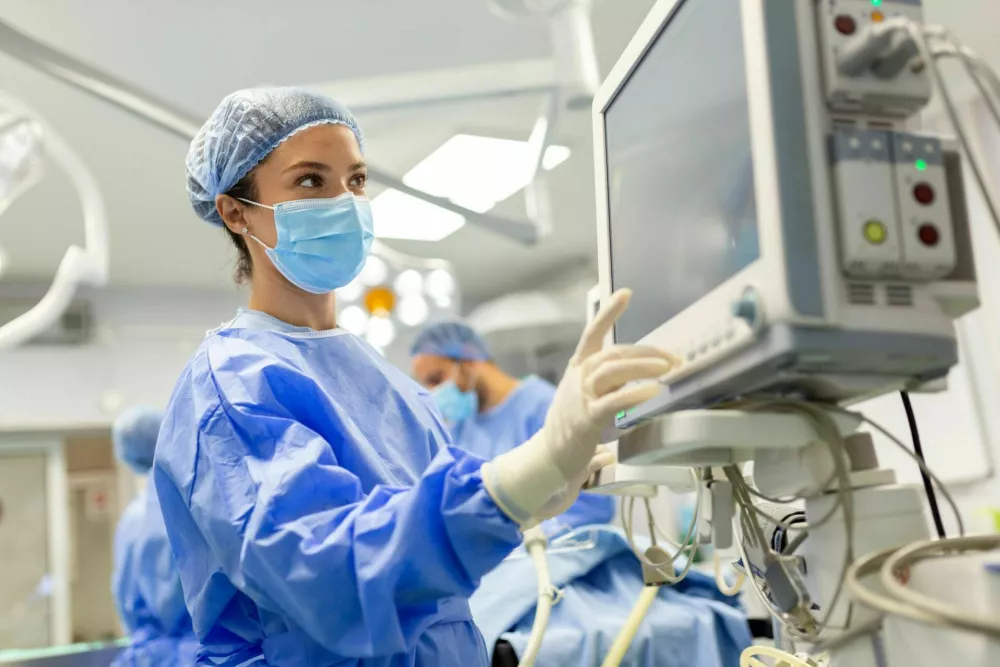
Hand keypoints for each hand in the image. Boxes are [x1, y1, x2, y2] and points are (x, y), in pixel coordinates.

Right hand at [482, 289, 676, 525]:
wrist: (548, 459)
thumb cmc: (571, 428)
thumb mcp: (587, 397)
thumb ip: (610, 385)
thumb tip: (642, 379)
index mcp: (578, 369)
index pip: (592, 333)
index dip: (608, 312)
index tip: (626, 293)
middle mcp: (578, 378)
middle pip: (613, 353)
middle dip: (646, 352)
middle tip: (673, 358)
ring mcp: (580, 397)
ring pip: (613, 371)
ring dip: (645, 366)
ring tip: (668, 368)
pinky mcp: (586, 420)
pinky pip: (613, 402)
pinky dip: (634, 394)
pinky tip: (652, 391)